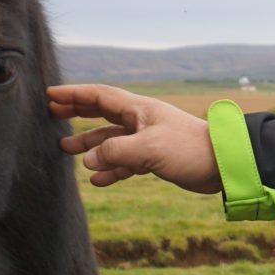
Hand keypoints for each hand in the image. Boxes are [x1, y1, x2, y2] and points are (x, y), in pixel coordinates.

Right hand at [46, 83, 220, 192]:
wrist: (223, 164)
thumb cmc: (190, 149)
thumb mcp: (149, 148)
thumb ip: (116, 153)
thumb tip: (88, 160)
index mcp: (139, 110)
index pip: (99, 96)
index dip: (74, 95)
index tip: (51, 95)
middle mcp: (141, 121)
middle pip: (102, 113)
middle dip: (77, 113)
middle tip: (53, 115)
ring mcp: (148, 139)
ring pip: (111, 140)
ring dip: (90, 144)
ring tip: (65, 149)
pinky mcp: (155, 158)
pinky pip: (125, 161)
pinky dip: (110, 169)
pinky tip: (97, 179)